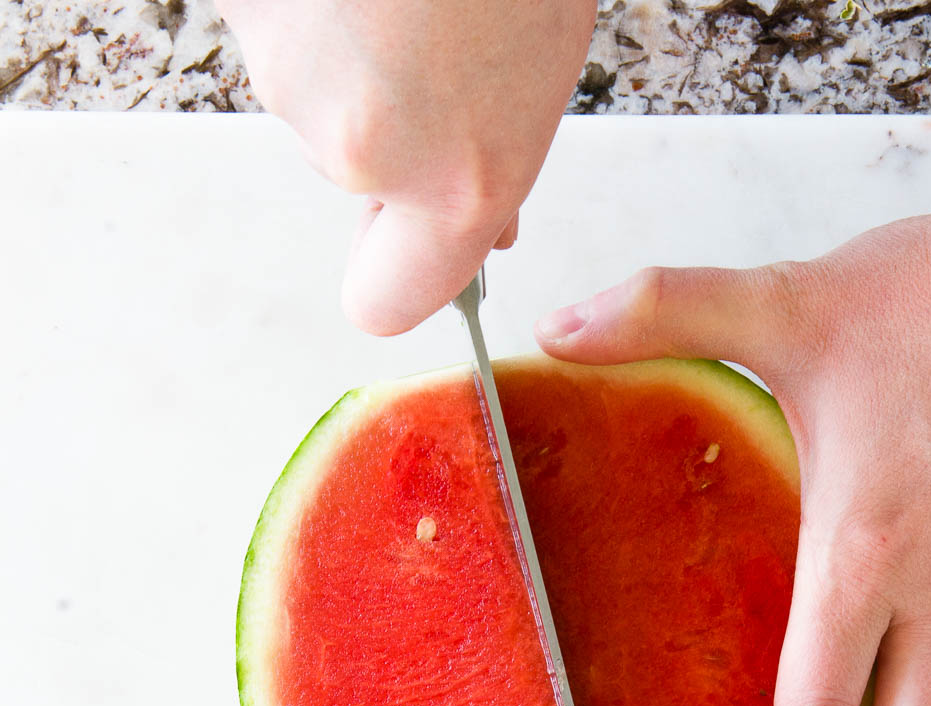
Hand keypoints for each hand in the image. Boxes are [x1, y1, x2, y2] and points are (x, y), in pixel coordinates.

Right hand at [217, 0, 596, 333]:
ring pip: (316, 92)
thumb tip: (481, 220)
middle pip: (357, 175)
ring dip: (356, 48)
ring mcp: (286, 68)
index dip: (393, 278)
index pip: (387, 302)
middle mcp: (359, 145)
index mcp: (455, 179)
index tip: (406, 254)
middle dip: (396, 124)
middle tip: (442, 40)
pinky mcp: (236, 1)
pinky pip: (280, 25)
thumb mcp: (544, 65)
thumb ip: (491, 162)